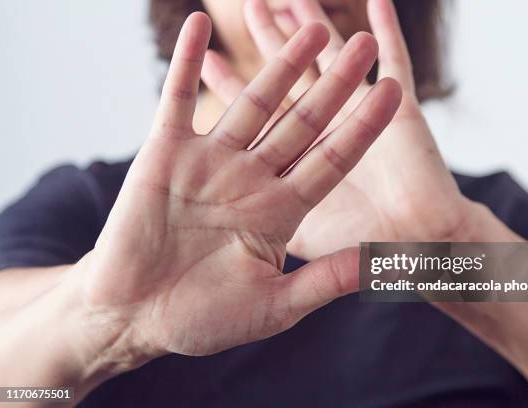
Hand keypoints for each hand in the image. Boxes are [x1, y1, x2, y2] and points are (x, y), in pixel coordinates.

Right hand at [67, 12, 400, 368]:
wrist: (134, 315)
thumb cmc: (202, 318)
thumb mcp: (274, 307)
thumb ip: (325, 281)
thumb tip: (380, 264)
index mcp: (281, 211)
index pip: (332, 160)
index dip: (362, 127)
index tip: (393, 92)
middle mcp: (252, 178)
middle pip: (301, 122)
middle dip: (331, 84)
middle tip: (359, 45)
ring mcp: (211, 161)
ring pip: (253, 103)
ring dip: (277, 65)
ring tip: (307, 27)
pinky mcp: (165, 152)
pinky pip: (178, 100)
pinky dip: (189, 64)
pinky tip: (200, 24)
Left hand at [202, 0, 478, 259]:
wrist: (424, 255)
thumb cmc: (363, 256)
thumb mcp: (295, 264)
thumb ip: (260, 233)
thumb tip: (222, 223)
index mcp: (293, 175)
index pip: (256, 121)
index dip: (233, 88)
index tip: (209, 60)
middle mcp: (326, 139)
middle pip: (289, 84)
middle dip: (271, 46)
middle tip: (250, 7)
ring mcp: (364, 122)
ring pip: (333, 65)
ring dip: (316, 30)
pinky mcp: (402, 113)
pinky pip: (397, 61)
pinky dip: (389, 31)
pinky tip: (377, 1)